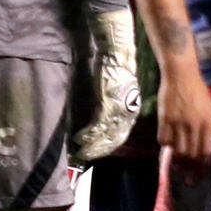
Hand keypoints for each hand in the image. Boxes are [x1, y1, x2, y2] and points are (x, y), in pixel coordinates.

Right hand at [71, 7, 143, 164]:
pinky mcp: (107, 103)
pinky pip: (97, 125)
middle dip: (98, 150)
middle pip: (113, 139)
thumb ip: (111, 108)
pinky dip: (88, 134)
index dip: (106, 146)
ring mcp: (117, 109)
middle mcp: (127, 112)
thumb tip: (102, 122)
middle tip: (85, 157)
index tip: (95, 153)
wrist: (117, 54)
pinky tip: (79, 139)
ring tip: (80, 152)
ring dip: (92, 145)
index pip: (120, 136)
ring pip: (105, 135)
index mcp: (131, 110)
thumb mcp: (117, 93)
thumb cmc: (115, 71)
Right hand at [157, 57, 210, 163]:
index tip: (200, 171)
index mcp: (208, 122)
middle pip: (191, 154)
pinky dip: (165, 144)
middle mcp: (194, 124)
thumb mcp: (210, 109)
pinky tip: (168, 142)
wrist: (181, 75)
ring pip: (177, 150)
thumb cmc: (198, 91)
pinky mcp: (164, 118)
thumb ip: (208, 128)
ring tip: (177, 160)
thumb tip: (204, 149)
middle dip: (189, 166)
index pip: (206, 151)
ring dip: (177, 157)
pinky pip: (163, 140)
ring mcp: (178, 122)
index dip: (203, 164)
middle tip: (187, 172)